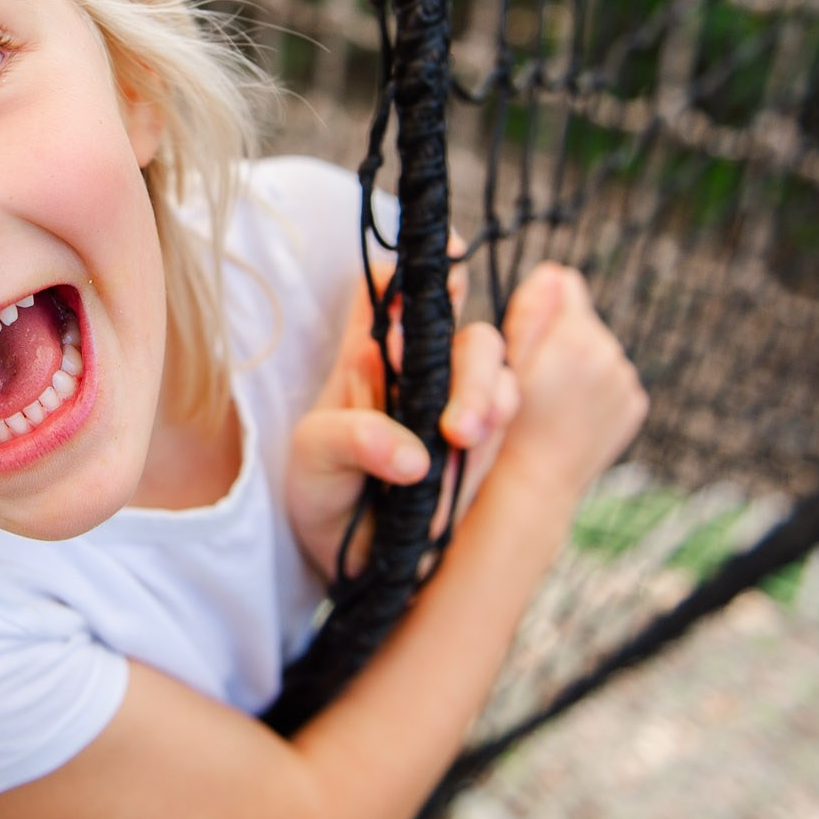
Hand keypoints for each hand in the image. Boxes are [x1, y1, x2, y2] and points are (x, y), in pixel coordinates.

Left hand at [287, 262, 519, 580]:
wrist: (351, 558)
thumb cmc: (323, 491)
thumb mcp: (313, 461)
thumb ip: (350, 440)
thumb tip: (411, 455)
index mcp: (366, 354)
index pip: (389, 289)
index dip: (413, 267)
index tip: (443, 260)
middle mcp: (417, 369)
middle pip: (461, 334)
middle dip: (469, 365)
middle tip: (453, 424)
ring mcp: (453, 403)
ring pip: (494, 373)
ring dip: (489, 400)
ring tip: (461, 439)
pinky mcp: (478, 442)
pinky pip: (505, 421)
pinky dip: (498, 431)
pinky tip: (471, 455)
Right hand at [487, 264, 646, 510]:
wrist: (536, 483)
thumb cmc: (506, 426)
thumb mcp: (504, 363)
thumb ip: (531, 313)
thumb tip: (552, 271)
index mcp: (576, 337)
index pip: (565, 285)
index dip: (542, 305)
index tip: (527, 336)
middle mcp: (611, 354)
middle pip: (585, 320)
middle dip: (563, 337)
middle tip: (537, 375)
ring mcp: (626, 383)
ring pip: (600, 352)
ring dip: (580, 365)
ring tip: (554, 398)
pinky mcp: (635, 406)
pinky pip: (615, 382)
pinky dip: (597, 392)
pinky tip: (573, 414)